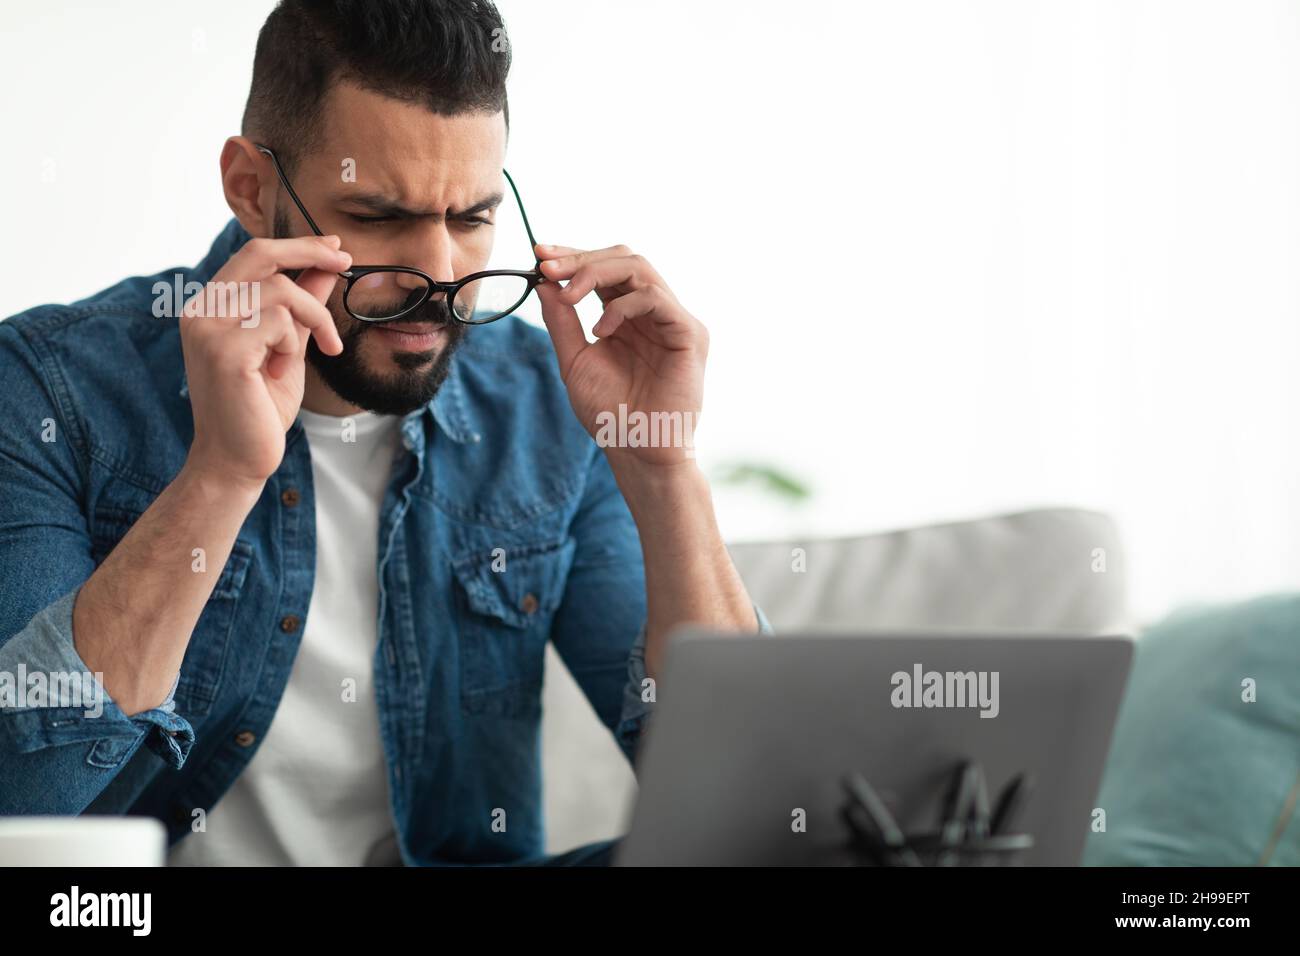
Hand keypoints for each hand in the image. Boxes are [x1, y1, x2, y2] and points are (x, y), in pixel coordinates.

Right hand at [179, 235, 349, 490]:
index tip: (336, 247)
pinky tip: (280, 372)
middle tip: (346, 262)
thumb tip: (326, 265)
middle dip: (310, 252)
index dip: (299, 245)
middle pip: (261, 254)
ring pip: (280, 291)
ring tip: (306, 355)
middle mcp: (200, 310)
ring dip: (311, 320)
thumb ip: (302, 306)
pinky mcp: (224, 351)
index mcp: (210, 306)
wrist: (237, 460)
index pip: (254, 254)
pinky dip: (293, 346)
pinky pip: (280, 323)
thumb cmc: (259, 408)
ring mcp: (207, 329)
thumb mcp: (287, 347)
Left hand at [535, 243, 707, 469]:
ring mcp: (674, 320)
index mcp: (628, 317)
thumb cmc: (609, 413)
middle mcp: (653, 313)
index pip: (605, 270)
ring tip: (569, 296)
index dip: (574, 257)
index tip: (539, 256)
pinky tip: (601, 329)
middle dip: (581, 258)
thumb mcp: (575, 360)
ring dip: (596, 273)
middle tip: (547, 266)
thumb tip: (544, 282)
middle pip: (624, 258)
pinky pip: (656, 298)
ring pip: (640, 268)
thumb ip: (561, 322)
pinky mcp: (689, 333)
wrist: (636, 449)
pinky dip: (622, 306)